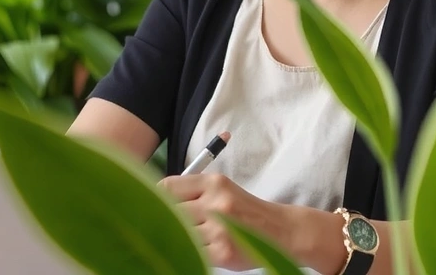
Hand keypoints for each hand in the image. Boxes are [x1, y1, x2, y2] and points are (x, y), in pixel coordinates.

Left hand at [159, 173, 294, 270]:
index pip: (168, 187)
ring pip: (180, 234)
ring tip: (191, 238)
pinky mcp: (223, 252)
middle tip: (170, 226)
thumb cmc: (245, 211)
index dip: (157, 199)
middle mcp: (216, 203)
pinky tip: (203, 250)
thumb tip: (155, 200)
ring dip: (181, 238)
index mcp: (213, 183)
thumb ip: (192, 192)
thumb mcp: (221, 190)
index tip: (155, 207)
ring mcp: (220, 229)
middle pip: (171, 212)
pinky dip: (193, 252)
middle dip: (168, 221)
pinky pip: (193, 252)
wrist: (280, 230)